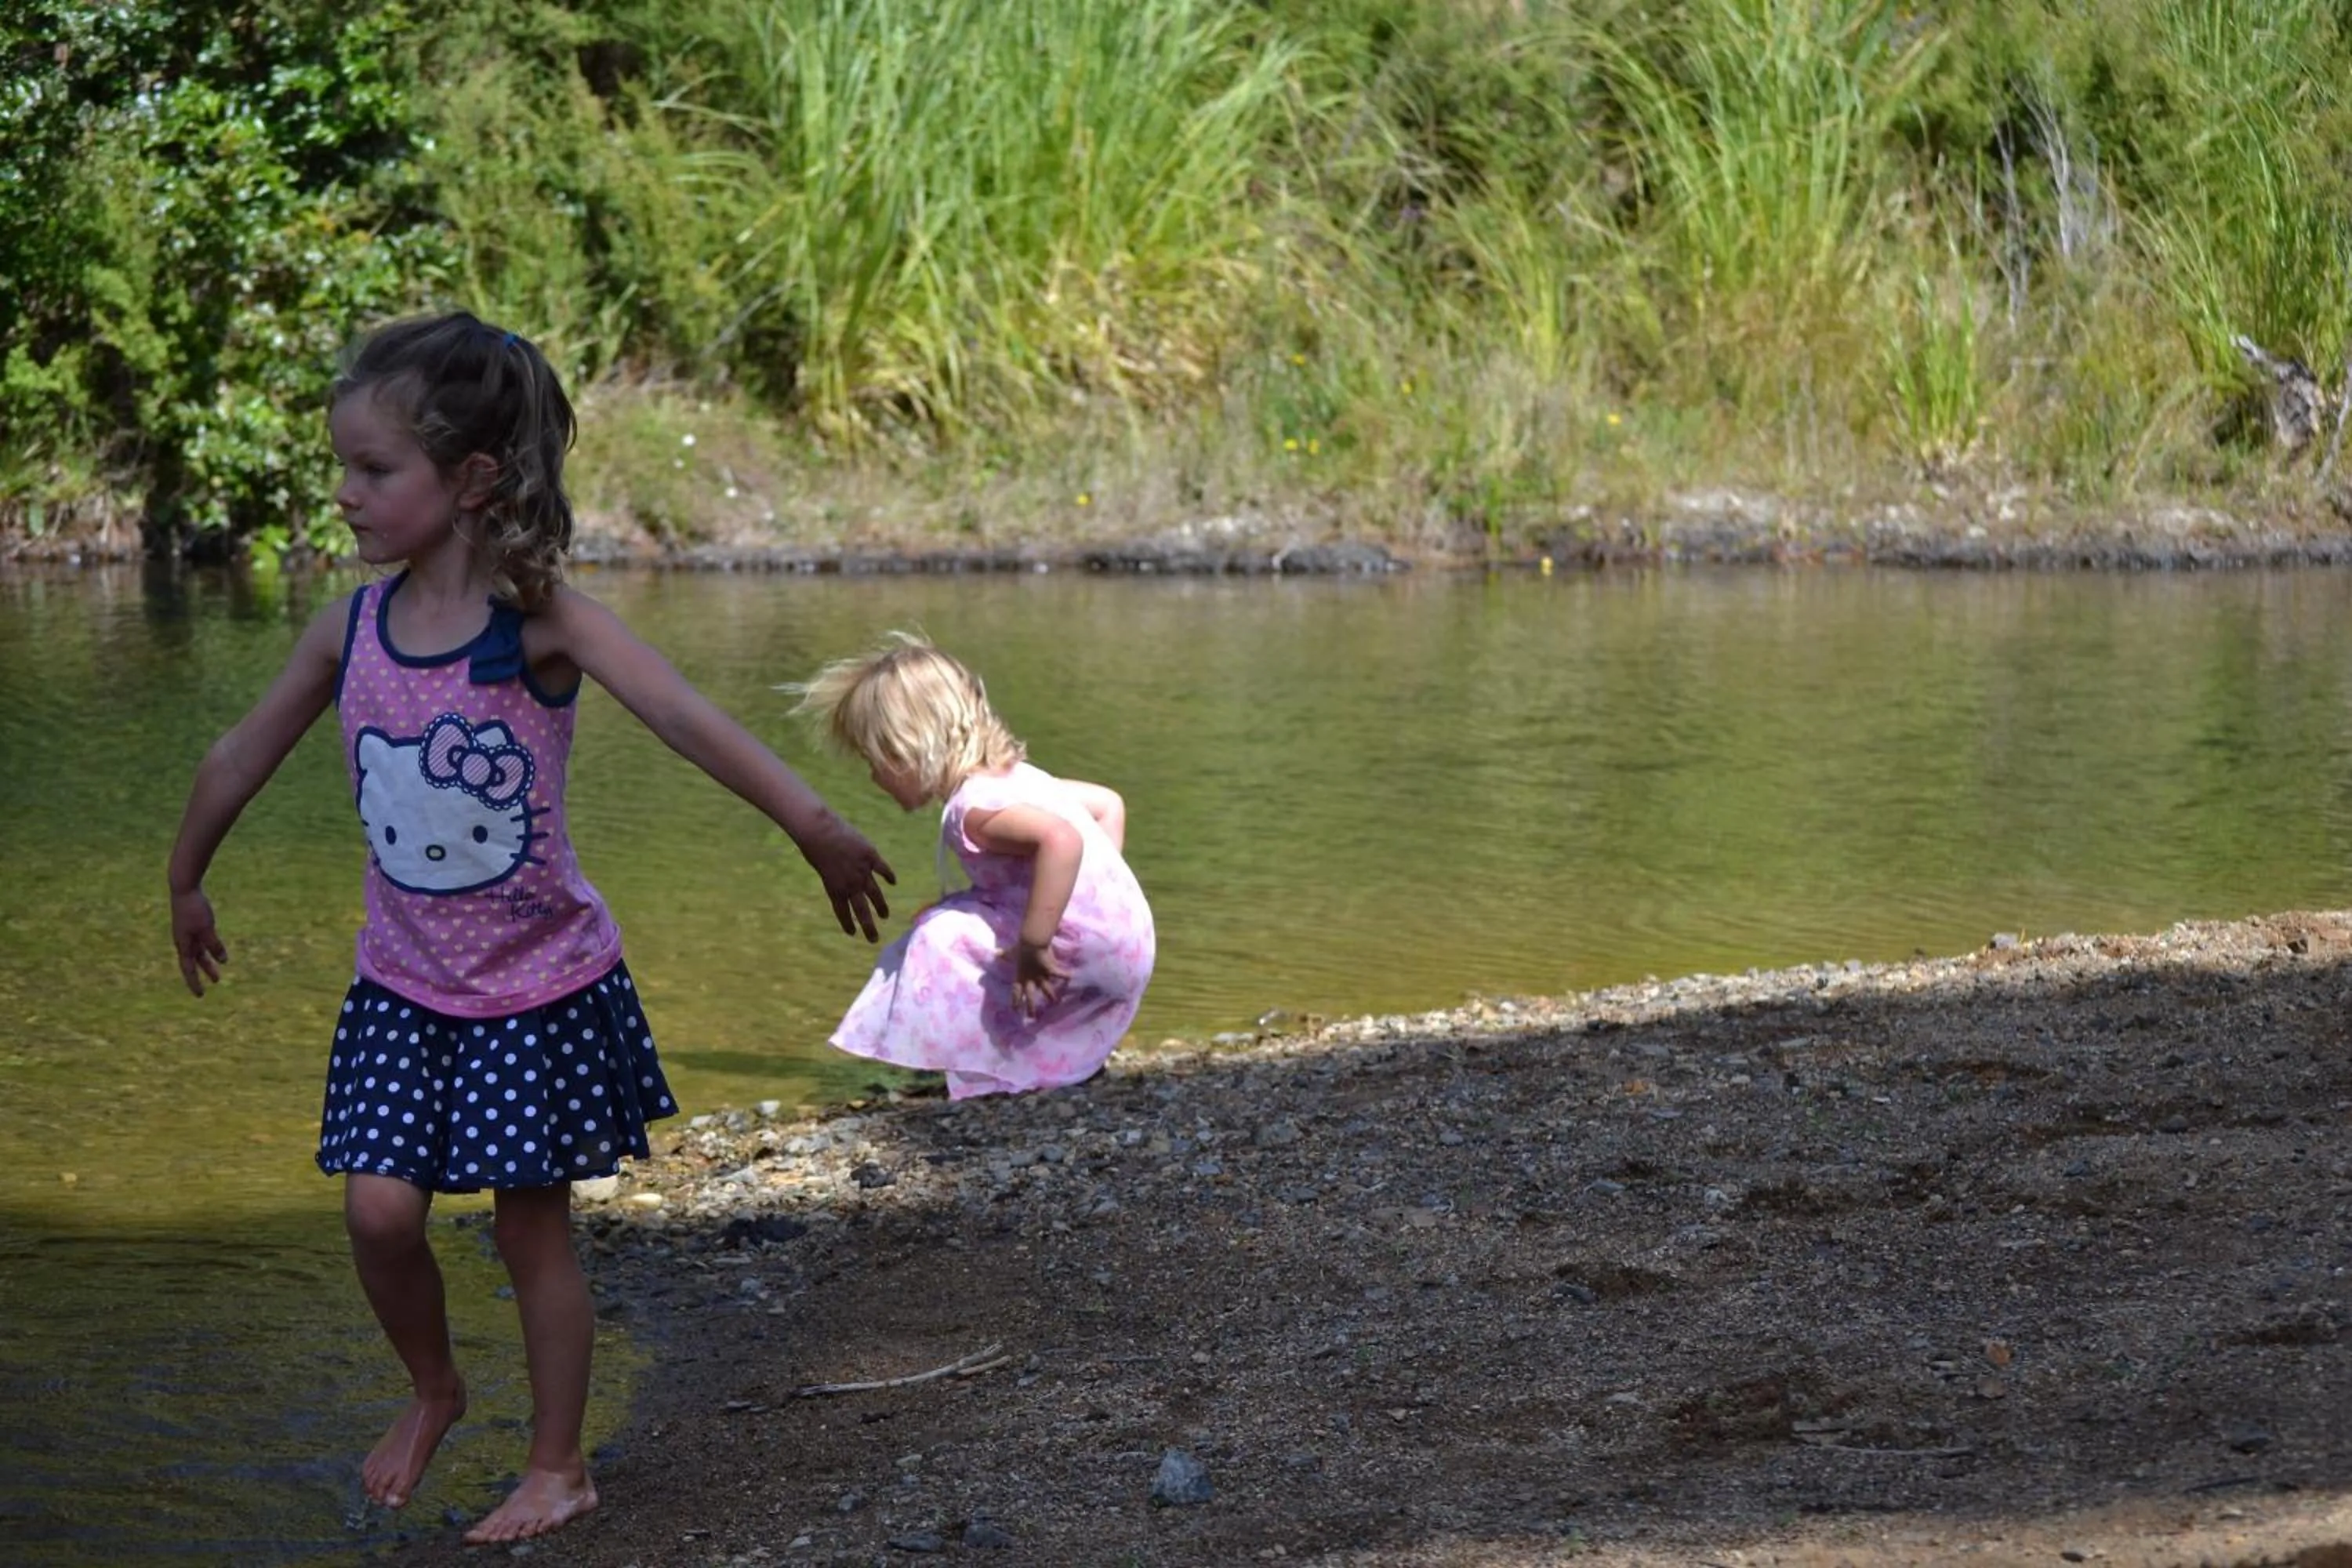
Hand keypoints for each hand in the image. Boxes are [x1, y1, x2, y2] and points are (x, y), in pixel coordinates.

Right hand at [172, 887, 227, 995]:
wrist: (184, 888)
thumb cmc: (194, 909)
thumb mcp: (207, 929)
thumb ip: (214, 945)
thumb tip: (223, 961)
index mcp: (183, 945)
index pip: (189, 969)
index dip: (194, 983)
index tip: (200, 995)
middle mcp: (183, 941)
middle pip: (195, 961)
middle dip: (206, 972)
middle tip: (216, 981)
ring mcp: (187, 932)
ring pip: (198, 950)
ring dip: (208, 960)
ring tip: (218, 968)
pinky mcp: (192, 923)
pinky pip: (200, 940)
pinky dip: (208, 946)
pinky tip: (214, 949)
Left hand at [795, 814, 895, 941]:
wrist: (820, 831)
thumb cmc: (814, 847)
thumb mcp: (821, 867)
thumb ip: (835, 876)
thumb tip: (846, 878)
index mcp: (834, 889)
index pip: (842, 912)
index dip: (847, 924)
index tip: (852, 933)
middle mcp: (850, 885)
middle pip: (862, 911)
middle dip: (868, 927)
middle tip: (873, 939)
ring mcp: (862, 871)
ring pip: (875, 894)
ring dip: (881, 907)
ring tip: (885, 916)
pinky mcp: (871, 857)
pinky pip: (883, 870)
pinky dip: (888, 876)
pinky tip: (893, 882)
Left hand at [1009, 936, 1069, 1014]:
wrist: (1031, 941)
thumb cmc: (1021, 947)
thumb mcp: (1011, 952)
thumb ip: (1005, 954)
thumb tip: (996, 953)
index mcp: (1020, 975)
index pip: (1016, 991)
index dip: (1015, 1001)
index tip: (1015, 1010)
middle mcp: (1030, 978)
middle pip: (1030, 996)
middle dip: (1031, 1007)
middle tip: (1032, 1017)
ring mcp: (1040, 975)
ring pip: (1046, 990)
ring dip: (1050, 996)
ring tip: (1055, 1002)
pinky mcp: (1049, 969)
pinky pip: (1059, 974)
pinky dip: (1065, 975)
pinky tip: (1071, 978)